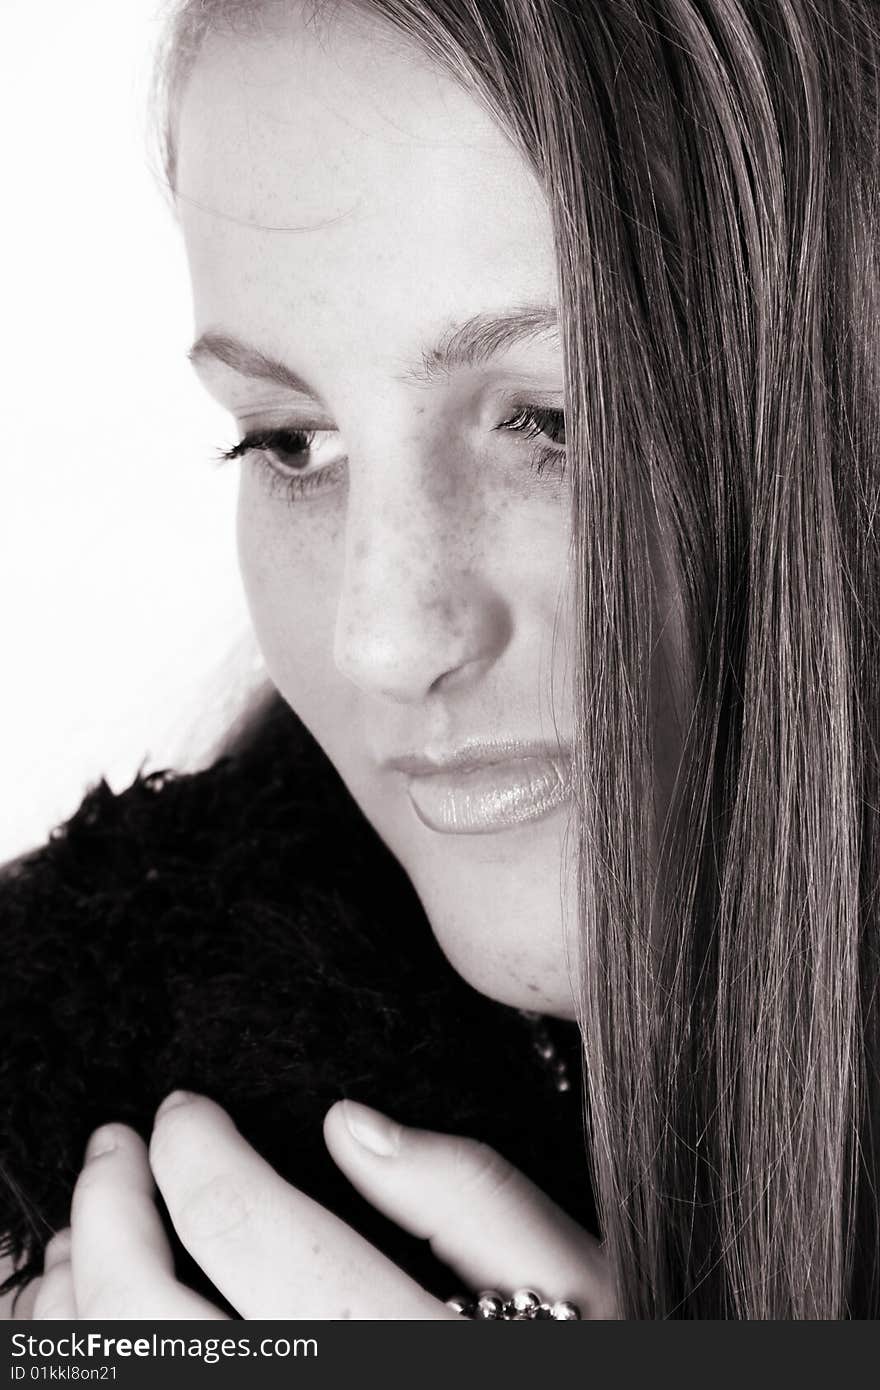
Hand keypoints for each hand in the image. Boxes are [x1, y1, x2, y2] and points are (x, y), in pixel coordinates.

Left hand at [31, 1092, 616, 1318]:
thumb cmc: (605, 1365)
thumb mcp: (588, 1285)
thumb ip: (478, 1197)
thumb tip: (354, 1124)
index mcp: (411, 1352)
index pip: (252, 1233)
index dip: (195, 1153)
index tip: (183, 1109)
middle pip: (152, 1314)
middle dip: (110, 1212)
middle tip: (113, 1147)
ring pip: (125, 1374)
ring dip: (81, 1291)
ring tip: (93, 1229)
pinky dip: (90, 1355)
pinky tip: (103, 1314)